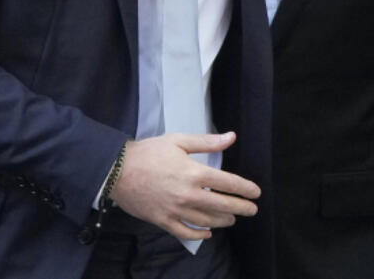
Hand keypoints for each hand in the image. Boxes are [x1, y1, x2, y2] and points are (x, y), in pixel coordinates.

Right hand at [109, 131, 260, 239]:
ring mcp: (176, 210)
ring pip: (207, 221)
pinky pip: (186, 232)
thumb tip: (231, 137)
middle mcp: (188, 195)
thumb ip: (207, 142)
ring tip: (232, 219)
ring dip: (223, 221)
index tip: (255, 192)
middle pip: (222, 205)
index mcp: (194, 173)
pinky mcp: (163, 220)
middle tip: (252, 209)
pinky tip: (207, 233)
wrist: (117, 170)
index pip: (228, 183)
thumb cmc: (148, 152)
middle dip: (241, 208)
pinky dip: (200, 235)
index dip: (245, 189)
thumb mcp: (179, 141)